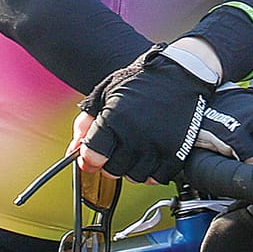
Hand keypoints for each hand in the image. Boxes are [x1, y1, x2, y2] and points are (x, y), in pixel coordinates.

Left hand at [79, 48, 212, 182]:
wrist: (180, 73)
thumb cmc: (141, 82)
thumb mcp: (104, 95)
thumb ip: (85, 125)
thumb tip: (72, 151)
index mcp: (113, 119)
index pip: (92, 157)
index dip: (89, 159)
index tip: (93, 155)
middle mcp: (135, 136)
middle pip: (112, 171)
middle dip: (110, 162)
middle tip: (117, 148)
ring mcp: (156, 146)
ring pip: (134, 177)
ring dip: (131, 168)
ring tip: (135, 149)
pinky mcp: (176, 153)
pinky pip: (157, 178)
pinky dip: (152, 172)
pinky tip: (151, 155)